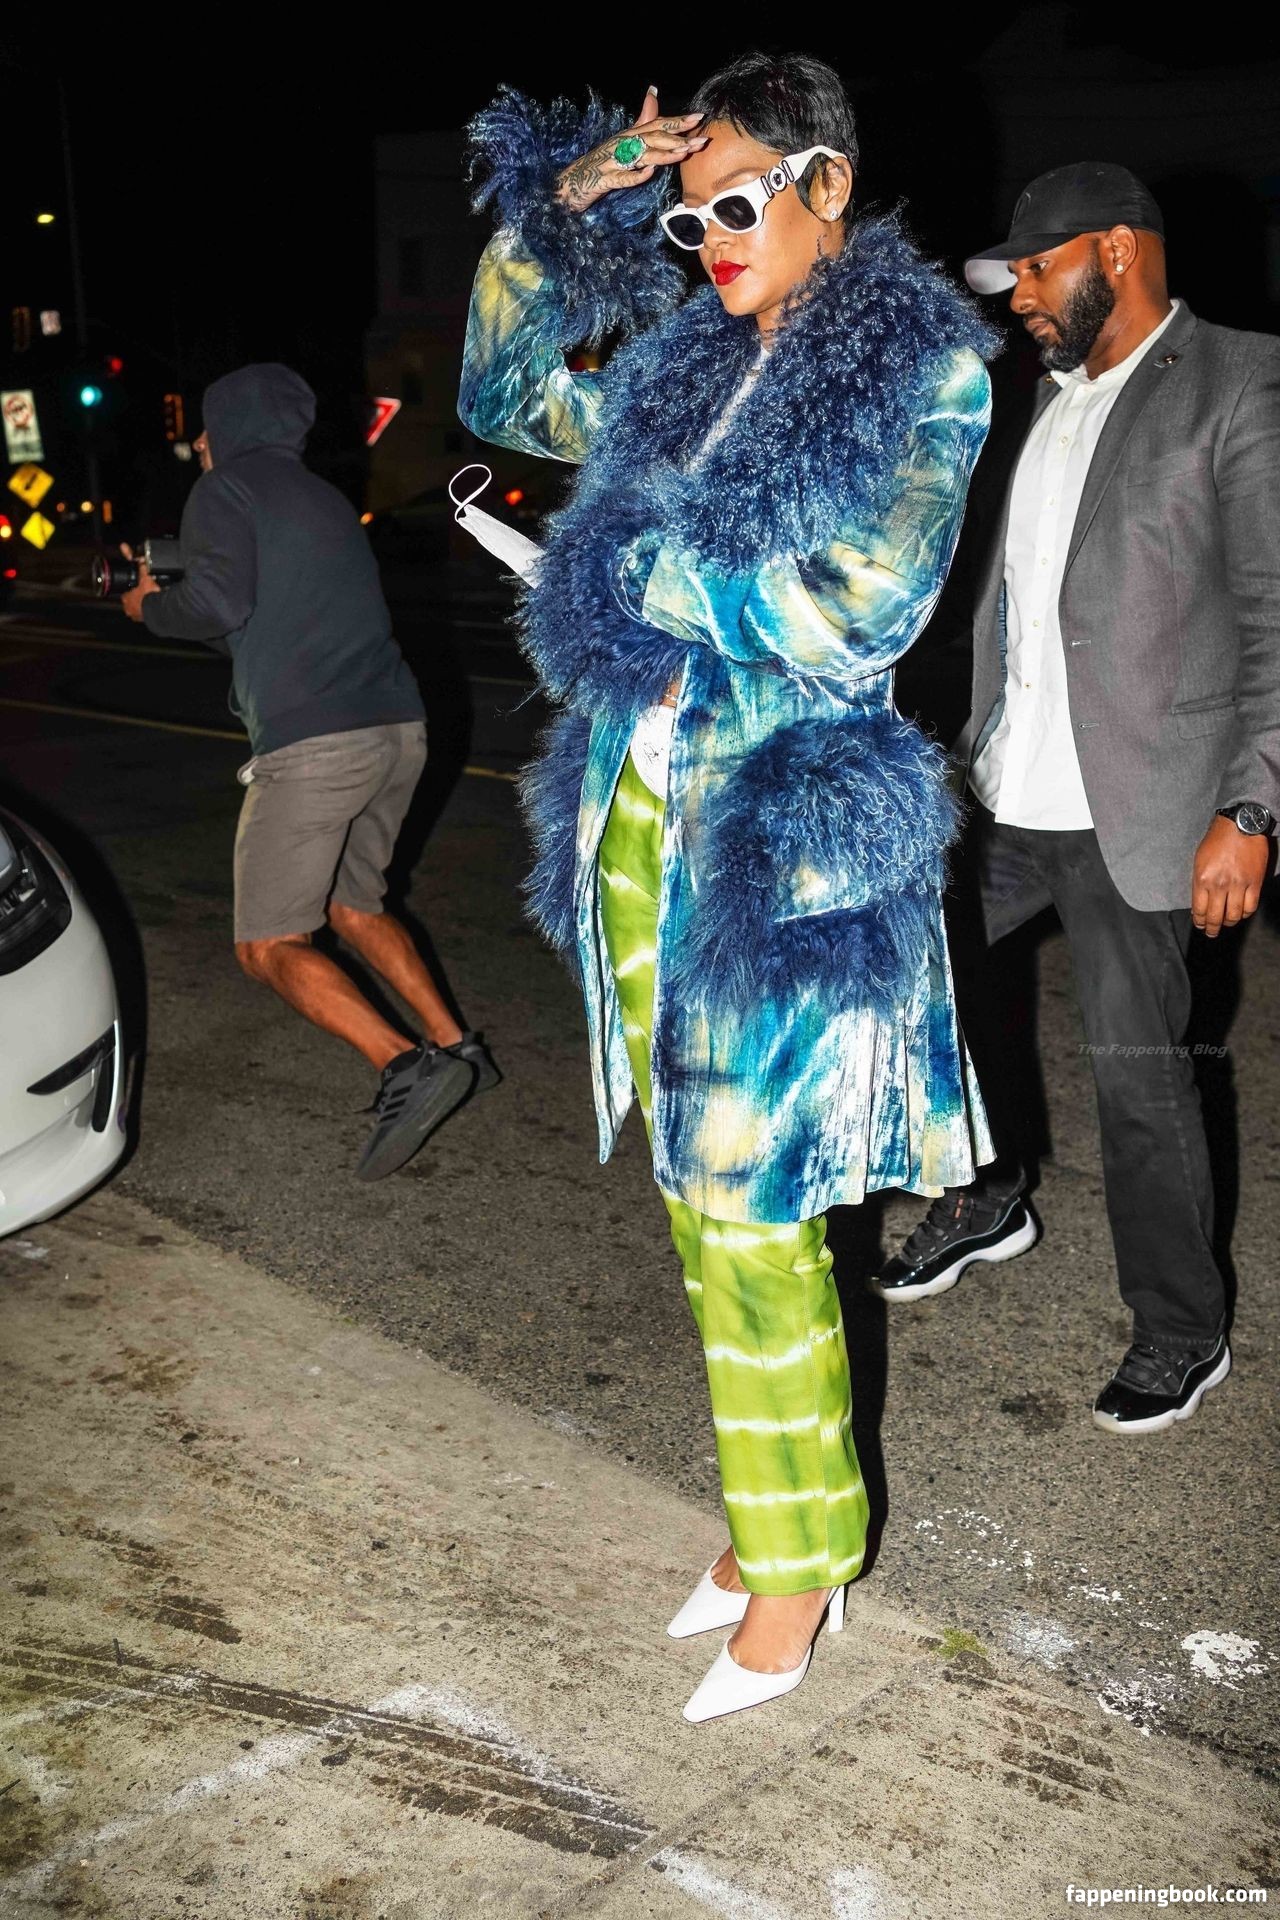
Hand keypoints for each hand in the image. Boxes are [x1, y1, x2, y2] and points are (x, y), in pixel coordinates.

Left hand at [118, 542, 158, 623]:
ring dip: (142, 608)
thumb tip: (142, 561)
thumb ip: (143, 569)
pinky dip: (149, 613)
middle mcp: (130, 609)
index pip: (125, 595)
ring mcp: (137, 617)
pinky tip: (155, 609)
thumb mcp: (146, 578)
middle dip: (136, 601)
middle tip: (143, 597)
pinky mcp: (145, 621)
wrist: (157, 610)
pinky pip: (146, 617)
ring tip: (150, 603)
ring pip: (138, 611)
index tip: (135, 590)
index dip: (130, 592)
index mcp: (127, 599)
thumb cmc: (148, 596)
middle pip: (130, 604)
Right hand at [556, 87, 707, 212]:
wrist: (571, 183)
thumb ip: (641, 122)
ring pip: (640, 155)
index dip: (677, 121)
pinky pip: (621, 177)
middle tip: (701, 140)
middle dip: (678, 138)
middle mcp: (621, 144)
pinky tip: (649, 173)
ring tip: (683, 153)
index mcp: (628, 136)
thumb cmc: (602, 164)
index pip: (656, 125)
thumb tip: (653, 92)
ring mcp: (611, 161)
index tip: (700, 117)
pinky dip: (635, 175)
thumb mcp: (623, 143)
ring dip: (663, 155)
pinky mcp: (603, 179)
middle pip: (652, 138)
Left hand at [1190, 814, 1270, 936]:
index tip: (1200, 925)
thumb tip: (1200, 902)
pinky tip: (1240, 913)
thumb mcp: (1199, 860)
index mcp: (1202, 879)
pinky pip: (1250, 906)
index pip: (1199, 910)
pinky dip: (1244, 913)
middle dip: (1212, 928)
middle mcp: (1220, 884)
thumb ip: (1199, 882)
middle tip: (1211, 932)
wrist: (1240, 825)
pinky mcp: (1255, 882)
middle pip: (1215, 917)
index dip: (1199, 922)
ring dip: (1229, 923)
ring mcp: (1239, 884)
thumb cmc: (1216, 840)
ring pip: (1234, 915)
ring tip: (1226, 924)